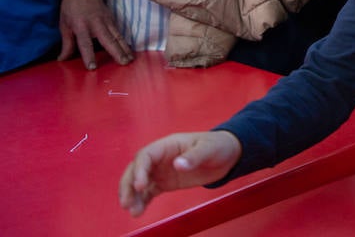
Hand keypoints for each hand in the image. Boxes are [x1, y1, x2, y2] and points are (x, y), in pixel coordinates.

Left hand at [59, 0, 132, 69]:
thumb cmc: (71, 7)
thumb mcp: (64, 24)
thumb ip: (66, 43)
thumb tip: (63, 59)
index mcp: (81, 26)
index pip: (85, 44)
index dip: (88, 56)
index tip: (92, 67)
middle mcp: (96, 24)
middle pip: (108, 40)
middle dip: (117, 52)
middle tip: (124, 63)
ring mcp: (106, 21)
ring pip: (117, 37)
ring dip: (125, 48)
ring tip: (131, 60)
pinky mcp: (112, 19)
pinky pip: (119, 33)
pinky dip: (125, 42)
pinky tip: (129, 50)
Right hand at [119, 131, 241, 216]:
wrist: (227, 155)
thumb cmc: (218, 146)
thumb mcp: (209, 149)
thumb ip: (194, 157)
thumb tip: (177, 165)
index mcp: (168, 145)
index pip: (146, 155)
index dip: (139, 170)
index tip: (140, 185)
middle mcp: (160, 157)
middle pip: (136, 169)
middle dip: (128, 185)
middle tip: (127, 202)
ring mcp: (161, 170)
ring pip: (139, 182)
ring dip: (133, 195)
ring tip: (133, 211)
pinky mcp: (165, 182)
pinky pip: (149, 192)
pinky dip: (142, 201)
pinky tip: (138, 212)